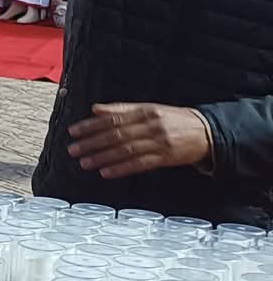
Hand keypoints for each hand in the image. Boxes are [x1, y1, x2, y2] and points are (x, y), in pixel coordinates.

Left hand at [66, 102, 211, 179]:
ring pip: (126, 150)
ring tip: (85, 162)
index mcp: (145, 111)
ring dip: (102, 157)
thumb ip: (121, 109)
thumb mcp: (148, 109)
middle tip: (73, 150)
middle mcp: (151, 126)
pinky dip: (121, 168)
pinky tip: (106, 172)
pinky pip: (140, 164)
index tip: (73, 131)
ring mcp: (159, 142)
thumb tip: (95, 109)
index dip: (91, 125)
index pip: (112, 119)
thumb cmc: (173, 119)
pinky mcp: (166, 158)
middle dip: (92, 143)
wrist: (207, 131)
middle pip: (116, 135)